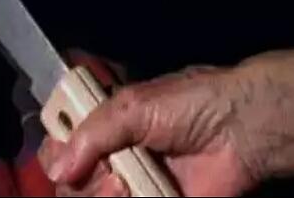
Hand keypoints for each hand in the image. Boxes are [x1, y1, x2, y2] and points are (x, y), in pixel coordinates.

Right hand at [39, 51, 293, 196]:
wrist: (238, 130)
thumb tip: (56, 169)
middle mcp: (111, 156)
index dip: (55, 151)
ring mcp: (129, 184)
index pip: (60, 143)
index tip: (59, 155)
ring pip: (88, 197)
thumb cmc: (185, 105)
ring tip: (122, 185)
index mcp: (102, 125)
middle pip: (69, 180)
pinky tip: (133, 193)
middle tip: (101, 170)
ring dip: (98, 193)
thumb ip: (88, 134)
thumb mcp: (129, 107)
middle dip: (77, 178)